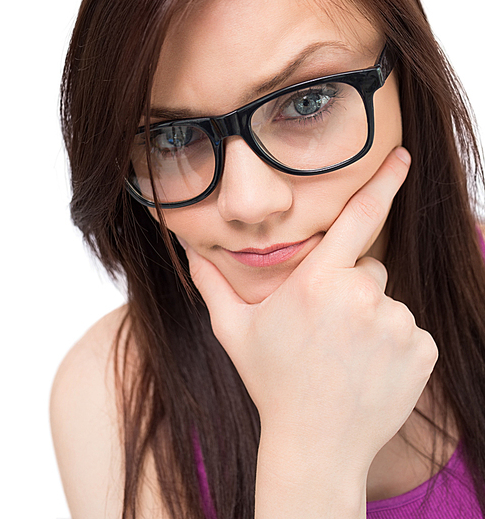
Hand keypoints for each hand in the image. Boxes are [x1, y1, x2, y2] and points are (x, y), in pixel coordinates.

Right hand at [182, 147, 438, 472]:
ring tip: (346, 354)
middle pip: (368, 267)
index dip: (383, 182)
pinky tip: (368, 369)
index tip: (403, 157)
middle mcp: (361, 296)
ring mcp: (395, 325)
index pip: (358, 217)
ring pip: (388, 301)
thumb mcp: (234, 331)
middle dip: (351, 286)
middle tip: (328, 327)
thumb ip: (211, 284)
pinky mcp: (420, 350)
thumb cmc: (272, 383)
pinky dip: (395, 345)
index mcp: (317, 282)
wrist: (317, 447)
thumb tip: (186, 249)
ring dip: (372, 318)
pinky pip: (411, 331)